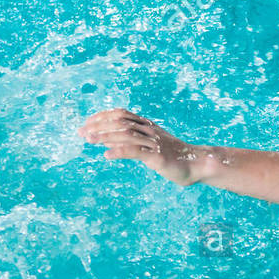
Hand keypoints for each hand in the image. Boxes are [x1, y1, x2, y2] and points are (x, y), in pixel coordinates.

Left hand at [78, 108, 200, 185]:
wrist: (196, 164)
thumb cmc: (171, 156)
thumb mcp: (148, 146)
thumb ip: (129, 143)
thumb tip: (107, 142)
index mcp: (147, 125)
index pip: (121, 114)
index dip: (102, 116)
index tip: (87, 123)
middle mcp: (149, 130)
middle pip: (120, 122)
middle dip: (99, 126)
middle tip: (82, 132)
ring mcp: (154, 142)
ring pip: (126, 134)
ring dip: (105, 136)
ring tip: (89, 140)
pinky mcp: (157, 156)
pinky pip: (136, 152)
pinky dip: (120, 152)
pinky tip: (107, 155)